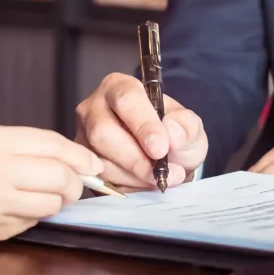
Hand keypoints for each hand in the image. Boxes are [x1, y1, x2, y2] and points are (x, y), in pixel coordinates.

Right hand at [0, 125, 105, 248]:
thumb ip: (19, 143)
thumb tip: (69, 158)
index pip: (51, 145)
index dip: (79, 155)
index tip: (92, 162)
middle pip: (59, 178)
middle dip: (75, 182)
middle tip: (72, 182)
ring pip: (50, 206)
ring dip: (54, 202)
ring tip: (40, 194)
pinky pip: (28, 225)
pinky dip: (30, 218)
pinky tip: (12, 208)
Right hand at [75, 72, 206, 191]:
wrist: (166, 159)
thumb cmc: (173, 135)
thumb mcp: (190, 127)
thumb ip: (187, 126)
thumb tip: (173, 131)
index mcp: (120, 87)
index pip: (126, 100)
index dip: (143, 125)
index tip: (161, 149)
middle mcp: (95, 108)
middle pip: (103, 132)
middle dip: (136, 159)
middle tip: (161, 173)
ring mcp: (84, 136)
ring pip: (100, 160)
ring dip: (133, 176)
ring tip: (158, 178)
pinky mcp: (83, 163)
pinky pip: (98, 179)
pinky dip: (125, 186)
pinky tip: (143, 183)